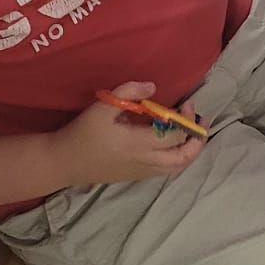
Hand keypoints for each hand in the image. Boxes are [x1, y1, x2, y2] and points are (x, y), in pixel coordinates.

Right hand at [60, 81, 205, 186]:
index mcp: (139, 144)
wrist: (63, 162)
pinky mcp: (135, 177)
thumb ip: (129, 92)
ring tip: (192, 134)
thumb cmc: (83, 133)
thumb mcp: (103, 106)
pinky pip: (164, 172)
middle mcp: (145, 162)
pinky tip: (171, 144)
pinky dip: (176, 159)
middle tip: (200, 123)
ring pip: (176, 169)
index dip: (188, 120)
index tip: (186, 104)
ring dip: (189, 152)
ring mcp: (141, 172)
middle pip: (183, 158)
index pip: (177, 136)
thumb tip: (153, 87)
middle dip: (198, 141)